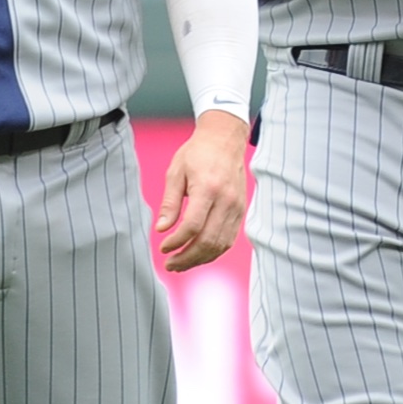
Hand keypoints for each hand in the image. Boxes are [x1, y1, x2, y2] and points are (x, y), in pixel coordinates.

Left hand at [154, 111, 250, 270]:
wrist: (225, 140)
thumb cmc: (197, 153)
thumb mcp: (176, 172)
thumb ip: (169, 203)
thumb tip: (161, 229)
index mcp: (208, 188)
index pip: (193, 226)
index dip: (176, 242)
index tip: (163, 247)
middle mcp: (226, 201)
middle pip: (208, 241)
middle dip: (187, 258)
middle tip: (169, 264)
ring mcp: (237, 208)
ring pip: (220, 245)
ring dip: (199, 259)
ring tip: (180, 263)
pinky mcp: (241, 212)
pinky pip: (228, 240)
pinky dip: (213, 252)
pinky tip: (197, 254)